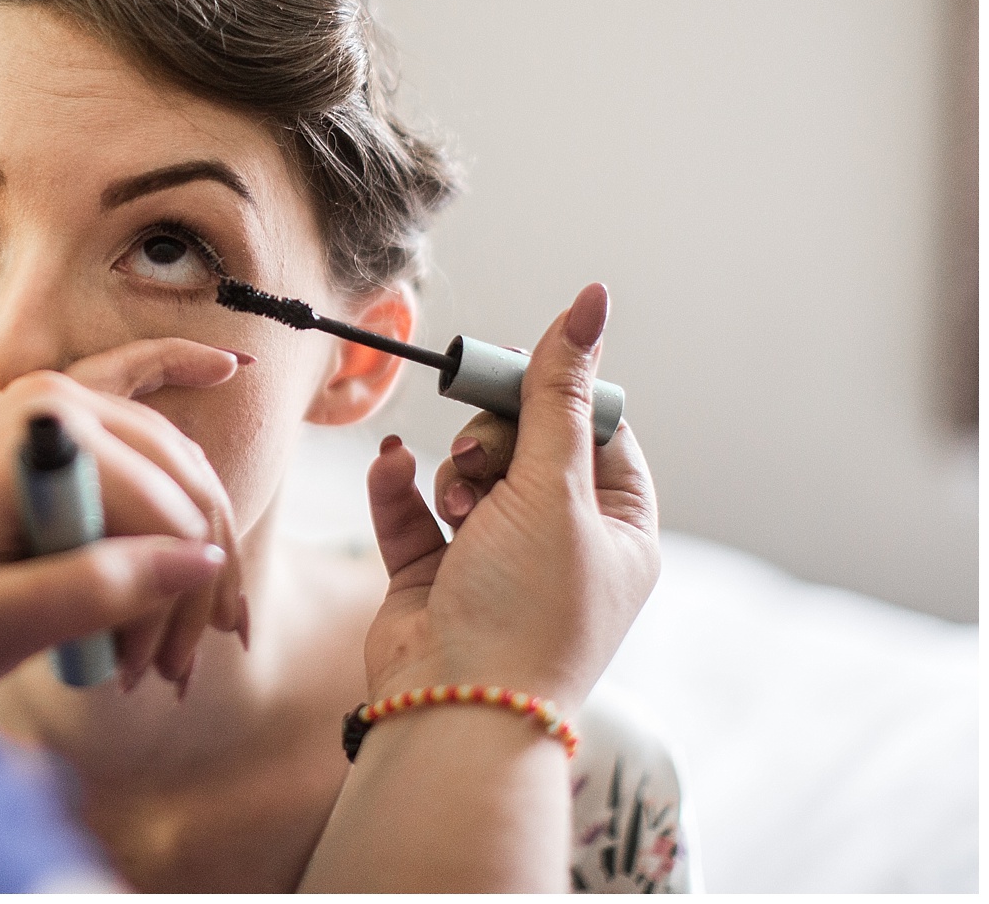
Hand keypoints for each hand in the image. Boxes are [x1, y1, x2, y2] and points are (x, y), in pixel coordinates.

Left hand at [64, 338, 249, 691]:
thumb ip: (89, 590)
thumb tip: (195, 563)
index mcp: (45, 436)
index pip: (164, 515)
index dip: (177, 602)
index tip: (153, 672)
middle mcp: (58, 397)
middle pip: (182, 487)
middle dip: (195, 585)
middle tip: (175, 671)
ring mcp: (55, 396)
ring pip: (175, 466)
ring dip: (194, 546)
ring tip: (175, 639)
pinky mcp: (50, 409)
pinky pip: (133, 376)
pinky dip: (179, 368)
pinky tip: (228, 367)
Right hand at [361, 283, 658, 713]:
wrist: (457, 708)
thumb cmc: (527, 611)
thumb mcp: (553, 487)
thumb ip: (558, 392)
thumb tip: (594, 300)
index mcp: (617, 530)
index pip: (600, 431)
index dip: (561, 395)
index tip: (521, 369)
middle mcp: (560, 545)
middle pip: (527, 446)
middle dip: (496, 439)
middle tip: (482, 455)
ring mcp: (493, 562)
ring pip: (469, 474)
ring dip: (454, 472)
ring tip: (456, 501)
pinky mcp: (432, 578)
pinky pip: (412, 509)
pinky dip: (401, 487)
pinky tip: (391, 466)